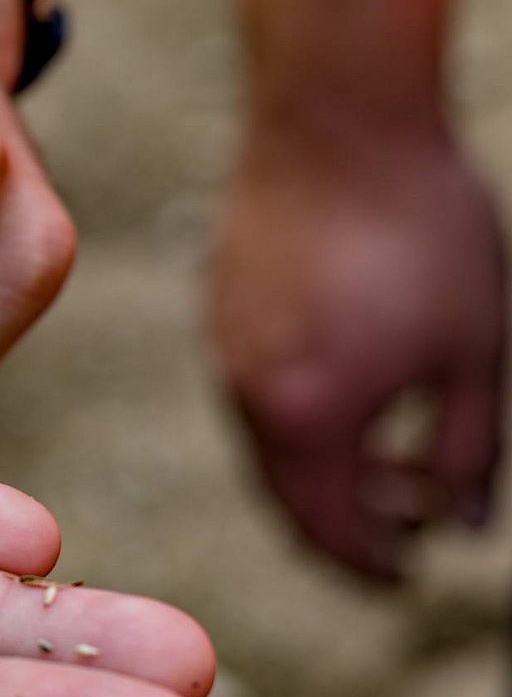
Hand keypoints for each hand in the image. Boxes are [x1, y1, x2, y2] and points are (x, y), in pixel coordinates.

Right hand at [213, 118, 506, 578]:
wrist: (336, 120)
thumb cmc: (421, 228)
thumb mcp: (475, 353)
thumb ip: (469, 450)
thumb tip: (463, 524)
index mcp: (309, 418)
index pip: (333, 531)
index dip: (375, 566)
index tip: (413, 576)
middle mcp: (250, 399)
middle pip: (290, 503)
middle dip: (347, 532)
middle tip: (406, 537)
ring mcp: (226, 356)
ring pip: (271, 451)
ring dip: (328, 474)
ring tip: (395, 464)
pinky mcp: (221, 318)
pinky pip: (258, 400)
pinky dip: (303, 423)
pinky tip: (356, 396)